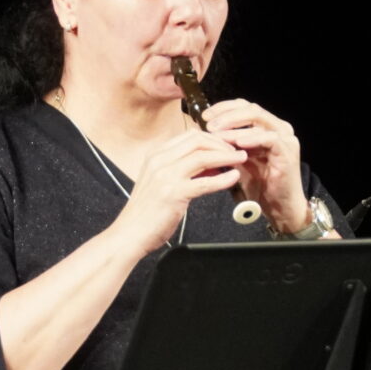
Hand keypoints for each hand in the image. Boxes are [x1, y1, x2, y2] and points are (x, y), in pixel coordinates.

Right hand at [111, 130, 244, 255]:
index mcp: (156, 155)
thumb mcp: (161, 182)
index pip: (189, 135)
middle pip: (198, 140)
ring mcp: (166, 176)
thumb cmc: (146, 212)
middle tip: (236, 152)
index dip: (212, 138)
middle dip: (222, 143)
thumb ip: (182, 170)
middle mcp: (159, 160)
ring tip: (240, 160)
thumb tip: (211, 164)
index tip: (225, 145)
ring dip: (226, 156)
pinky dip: (223, 179)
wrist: (129, 234)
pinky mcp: (174, 193)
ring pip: (203, 156)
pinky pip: (205, 182)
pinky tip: (233, 178)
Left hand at [202, 98, 304, 230]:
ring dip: (235, 126)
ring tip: (217, 133)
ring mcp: (285, 137)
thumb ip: (227, 144)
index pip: (243, 106)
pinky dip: (252, 138)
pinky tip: (238, 143)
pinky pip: (269, 138)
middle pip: (250, 108)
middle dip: (227, 114)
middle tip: (209, 124)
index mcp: (266, 126)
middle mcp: (277, 127)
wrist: (278, 206)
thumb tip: (204, 132)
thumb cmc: (259, 184)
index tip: (204, 116)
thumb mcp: (238, 160)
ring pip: (258, 120)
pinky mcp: (288, 151)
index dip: (223, 108)